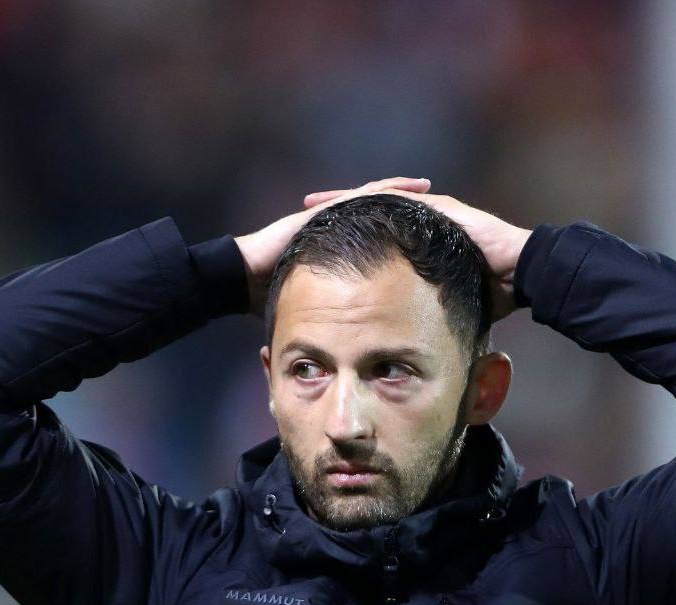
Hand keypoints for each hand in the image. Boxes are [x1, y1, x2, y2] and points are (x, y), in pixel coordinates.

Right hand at [234, 176, 431, 316]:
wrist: (236, 281)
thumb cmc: (265, 298)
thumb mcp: (312, 309)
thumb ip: (330, 319)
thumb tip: (350, 345)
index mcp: (336, 251)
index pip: (377, 236)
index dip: (403, 233)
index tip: (429, 234)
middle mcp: (333, 230)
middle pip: (378, 213)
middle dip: (408, 208)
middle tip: (439, 204)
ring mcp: (324, 219)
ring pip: (369, 199)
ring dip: (398, 192)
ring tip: (426, 188)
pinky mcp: (316, 215)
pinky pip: (352, 200)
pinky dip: (376, 193)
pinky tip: (398, 189)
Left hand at [304, 187, 530, 322]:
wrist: (529, 275)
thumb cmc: (498, 294)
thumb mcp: (447, 306)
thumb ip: (427, 315)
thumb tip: (408, 347)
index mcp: (419, 245)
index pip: (373, 237)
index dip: (342, 239)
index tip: (312, 246)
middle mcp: (422, 223)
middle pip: (369, 213)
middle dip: (334, 215)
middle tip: (302, 214)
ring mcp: (432, 212)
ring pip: (378, 200)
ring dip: (345, 202)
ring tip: (314, 205)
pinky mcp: (441, 208)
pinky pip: (398, 200)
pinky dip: (372, 199)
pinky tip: (347, 202)